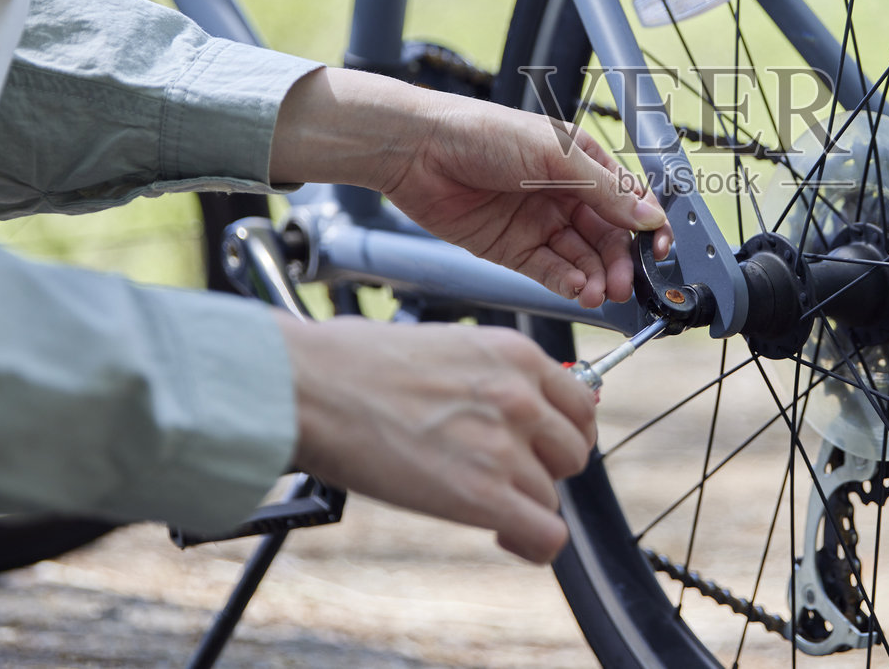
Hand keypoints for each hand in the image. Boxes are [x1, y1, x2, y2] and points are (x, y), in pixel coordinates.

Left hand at [270, 68, 671, 305]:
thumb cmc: (482, 133)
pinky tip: (577, 289)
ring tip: (599, 292)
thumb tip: (648, 217)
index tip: (659, 249)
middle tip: (625, 283)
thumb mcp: (553, 156)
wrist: (419, 151)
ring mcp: (539, 223)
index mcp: (581, 163)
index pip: (628, 200)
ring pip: (582, 258)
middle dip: (621, 262)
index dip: (646, 226)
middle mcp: (564, 195)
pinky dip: (568, 282)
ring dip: (596, 276)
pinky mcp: (513, 249)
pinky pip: (551, 271)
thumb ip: (604, 190)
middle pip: (608, 236)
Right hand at [277, 316, 596, 562]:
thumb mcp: (445, 345)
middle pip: (572, 453)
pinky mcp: (483, 495)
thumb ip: (488, 375)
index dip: (559, 433)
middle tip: (505, 475)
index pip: (579, 404)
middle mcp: (521, 397)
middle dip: (543, 469)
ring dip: (522, 505)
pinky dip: (532, 544)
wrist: (308, 387)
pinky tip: (505, 537)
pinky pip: (546, 535)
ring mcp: (505, 447)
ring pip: (551, 496)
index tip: (539, 447)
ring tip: (482, 503)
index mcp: (514, 355)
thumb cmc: (352, 364)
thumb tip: (498, 400)